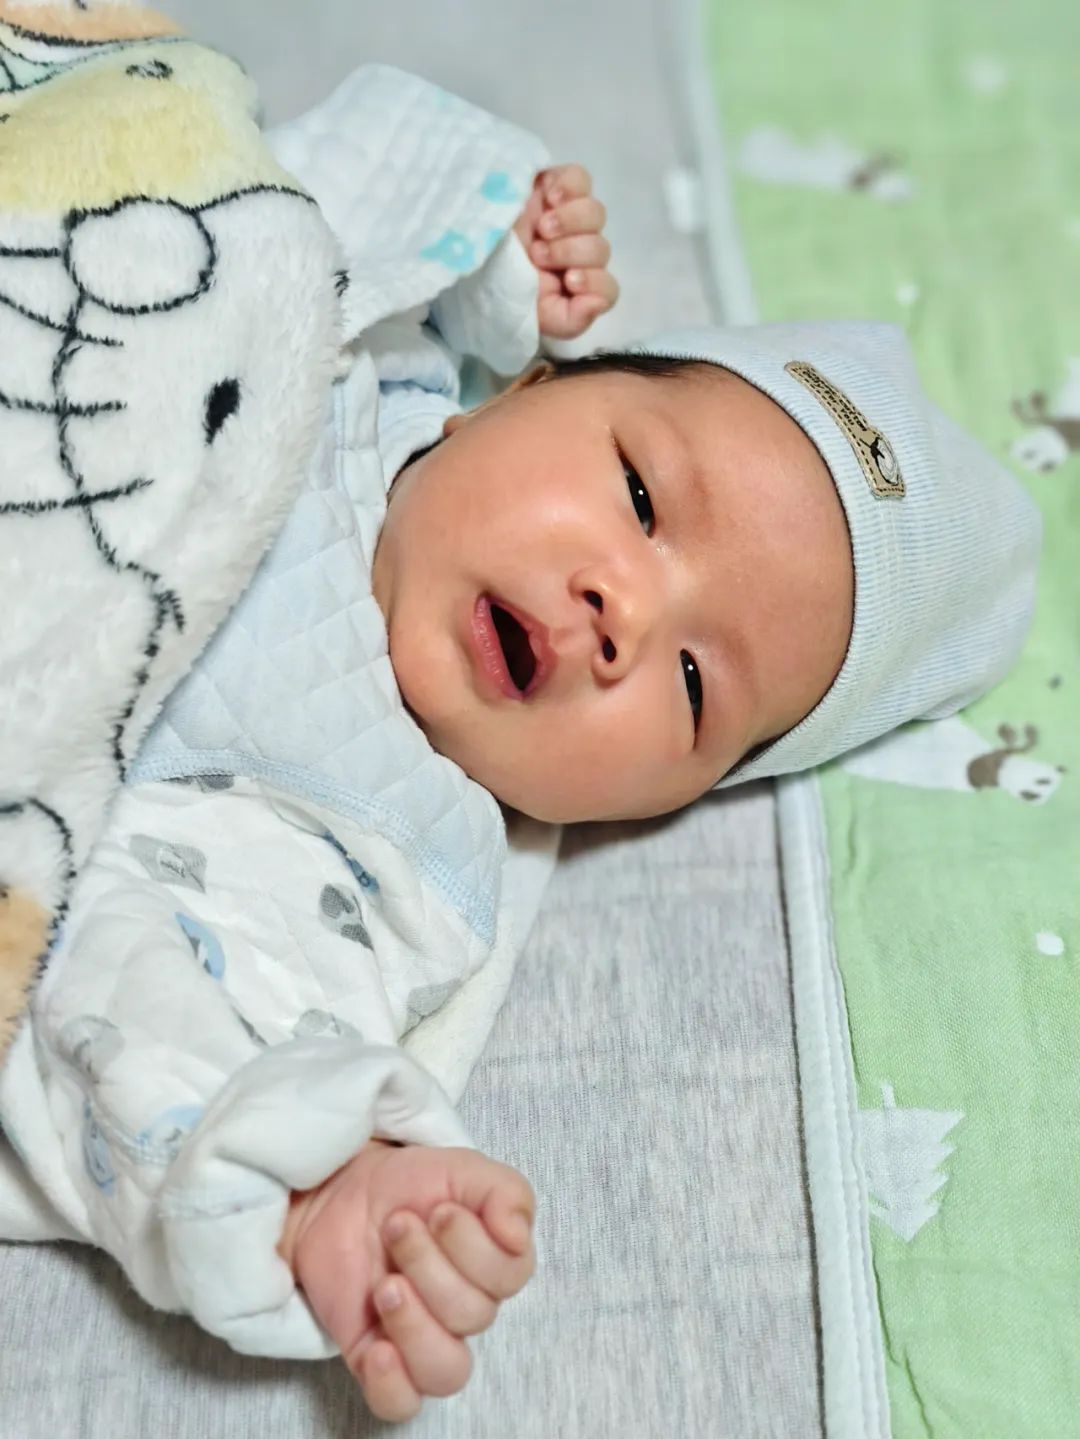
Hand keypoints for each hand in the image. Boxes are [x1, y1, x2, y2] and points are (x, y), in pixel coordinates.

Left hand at [279, 1139, 535, 1422]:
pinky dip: (392, 1383)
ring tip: (384, 1286)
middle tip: (396, 1226)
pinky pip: (401, 1403)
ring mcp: (422, 1337)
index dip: (472, 1245)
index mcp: (495, 1263)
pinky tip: (377, 1349)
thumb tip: (518, 1235)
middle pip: (472, 1315)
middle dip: (428, 1263)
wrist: (341, 1192)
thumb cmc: (410, 1184)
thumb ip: (505, 1192)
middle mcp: (466, 1308)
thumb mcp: (463, 1169)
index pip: (508, 1277)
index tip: (438, 1208)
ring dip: (414, 1324)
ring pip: (446, 1369)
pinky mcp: (379, 1358)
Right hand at [513, 163, 618, 339]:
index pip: (607, 288)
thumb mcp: (533, 317)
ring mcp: (565, 217)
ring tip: (542, 228)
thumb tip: (598, 303)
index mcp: (571, 286)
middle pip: (601, 249)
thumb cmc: (498, 286)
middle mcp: (573, 252)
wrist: (465, 251)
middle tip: (539, 254)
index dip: (596, 282)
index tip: (570, 280)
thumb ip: (571, 321)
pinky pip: (579, 179)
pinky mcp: (552, 185)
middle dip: (571, 253)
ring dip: (571, 223)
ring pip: (595, 213)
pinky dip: (570, 188)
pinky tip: (549, 199)